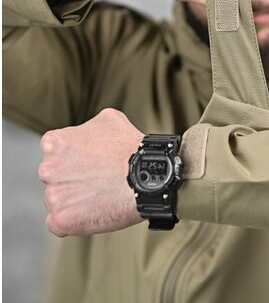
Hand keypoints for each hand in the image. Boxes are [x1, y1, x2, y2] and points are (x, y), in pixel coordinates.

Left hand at [38, 109, 143, 236]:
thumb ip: (88, 125)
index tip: (87, 161)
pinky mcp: (61, 219)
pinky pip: (58, 223)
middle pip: (54, 176)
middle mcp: (48, 168)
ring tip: (99, 195)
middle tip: (96, 178)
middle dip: (71, 178)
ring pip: (57, 199)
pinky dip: (72, 220)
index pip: (53, 151)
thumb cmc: (130, 149)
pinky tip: (90, 212)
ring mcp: (53, 195)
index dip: (73, 156)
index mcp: (55, 143)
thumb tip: (87, 131)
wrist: (146, 177)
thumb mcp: (109, 119)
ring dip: (73, 199)